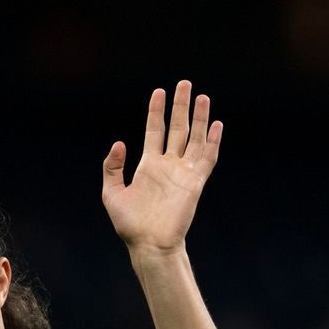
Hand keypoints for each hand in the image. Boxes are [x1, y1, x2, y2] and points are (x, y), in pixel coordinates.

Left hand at [101, 81, 223, 256]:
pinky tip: (216, 124)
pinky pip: (207, 158)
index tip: (159, 91)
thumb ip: (112, 167)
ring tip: (202, 97)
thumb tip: (119, 143)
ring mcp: (183, 173)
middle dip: (181, 106)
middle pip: (177, 128)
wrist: (150, 244)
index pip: (154, 130)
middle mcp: (168, 165)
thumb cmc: (130, 224)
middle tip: (185, 83)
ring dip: (199, 118)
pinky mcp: (195, 183)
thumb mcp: (112, 193)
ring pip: (194, 138)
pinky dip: (213, 141)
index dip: (156, 110)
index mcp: (148, 165)